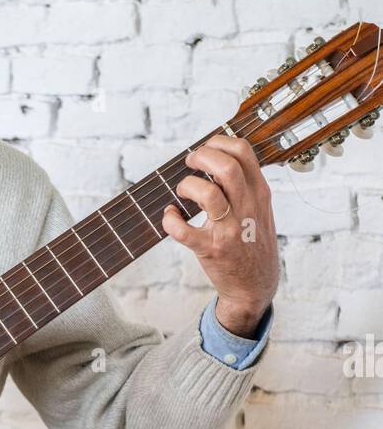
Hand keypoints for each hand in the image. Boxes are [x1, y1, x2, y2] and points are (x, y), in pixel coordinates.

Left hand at [162, 134, 279, 336]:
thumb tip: (215, 158)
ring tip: (183, 192)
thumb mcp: (259, 209)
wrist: (255, 286)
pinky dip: (170, 220)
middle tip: (190, 164)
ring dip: (187, 186)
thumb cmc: (252, 242)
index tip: (205, 150)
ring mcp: (229, 230)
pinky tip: (170, 216)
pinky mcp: (210, 250)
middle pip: (226, 167)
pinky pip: (183, 230)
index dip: (218, 142)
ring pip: (207, 194)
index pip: (243, 151)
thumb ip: (243, 185)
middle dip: (201, 157)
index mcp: (259, 193)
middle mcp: (247, 208)